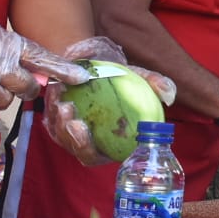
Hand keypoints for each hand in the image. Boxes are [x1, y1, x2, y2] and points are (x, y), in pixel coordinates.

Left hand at [40, 39, 176, 165]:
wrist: (97, 61)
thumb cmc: (121, 75)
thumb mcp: (139, 76)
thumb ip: (155, 84)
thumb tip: (169, 95)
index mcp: (107, 143)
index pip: (94, 156)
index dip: (87, 149)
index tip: (84, 129)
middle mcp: (86, 141)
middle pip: (73, 148)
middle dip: (70, 137)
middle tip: (71, 118)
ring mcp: (67, 131)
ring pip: (59, 134)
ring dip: (58, 121)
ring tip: (63, 102)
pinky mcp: (54, 118)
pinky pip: (49, 116)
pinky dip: (50, 105)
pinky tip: (56, 90)